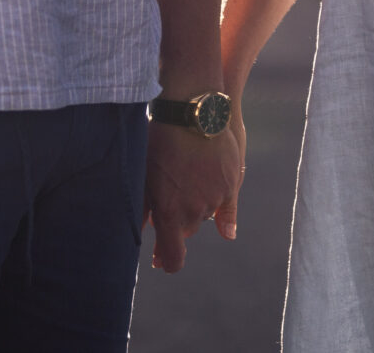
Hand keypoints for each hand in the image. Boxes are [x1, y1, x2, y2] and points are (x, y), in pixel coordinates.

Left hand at [143, 119, 241, 272]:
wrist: (191, 113)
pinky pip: (225, 204)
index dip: (168, 261)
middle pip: (187, 230)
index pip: (173, 256)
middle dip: (178, 222)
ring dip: (196, 207)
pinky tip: (220, 215)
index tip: (162, 260)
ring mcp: (215, 197)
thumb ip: (144, 210)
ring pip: (205, 214)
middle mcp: (194, 211)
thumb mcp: (144, 175)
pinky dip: (219, 206)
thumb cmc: (159, 142)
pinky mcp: (230, 182)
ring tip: (185, 182)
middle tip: (168, 203)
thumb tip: (143, 233)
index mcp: (169, 213)